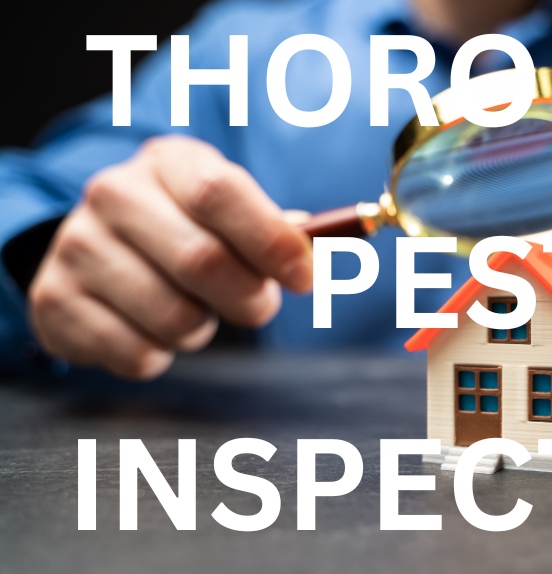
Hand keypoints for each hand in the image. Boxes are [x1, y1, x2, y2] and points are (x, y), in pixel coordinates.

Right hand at [28, 135, 312, 379]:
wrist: (97, 249)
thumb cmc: (185, 230)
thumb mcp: (228, 213)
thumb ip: (274, 229)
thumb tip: (317, 245)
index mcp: (169, 162)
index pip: (221, 193)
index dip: (272, 240)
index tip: (304, 277)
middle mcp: (114, 194)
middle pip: (201, 259)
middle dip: (249, 298)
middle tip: (259, 306)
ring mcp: (77, 247)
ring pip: (173, 317)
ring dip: (203, 330)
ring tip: (195, 311)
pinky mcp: (55, 302)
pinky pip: (136, 354)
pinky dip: (161, 355)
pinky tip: (151, 328)